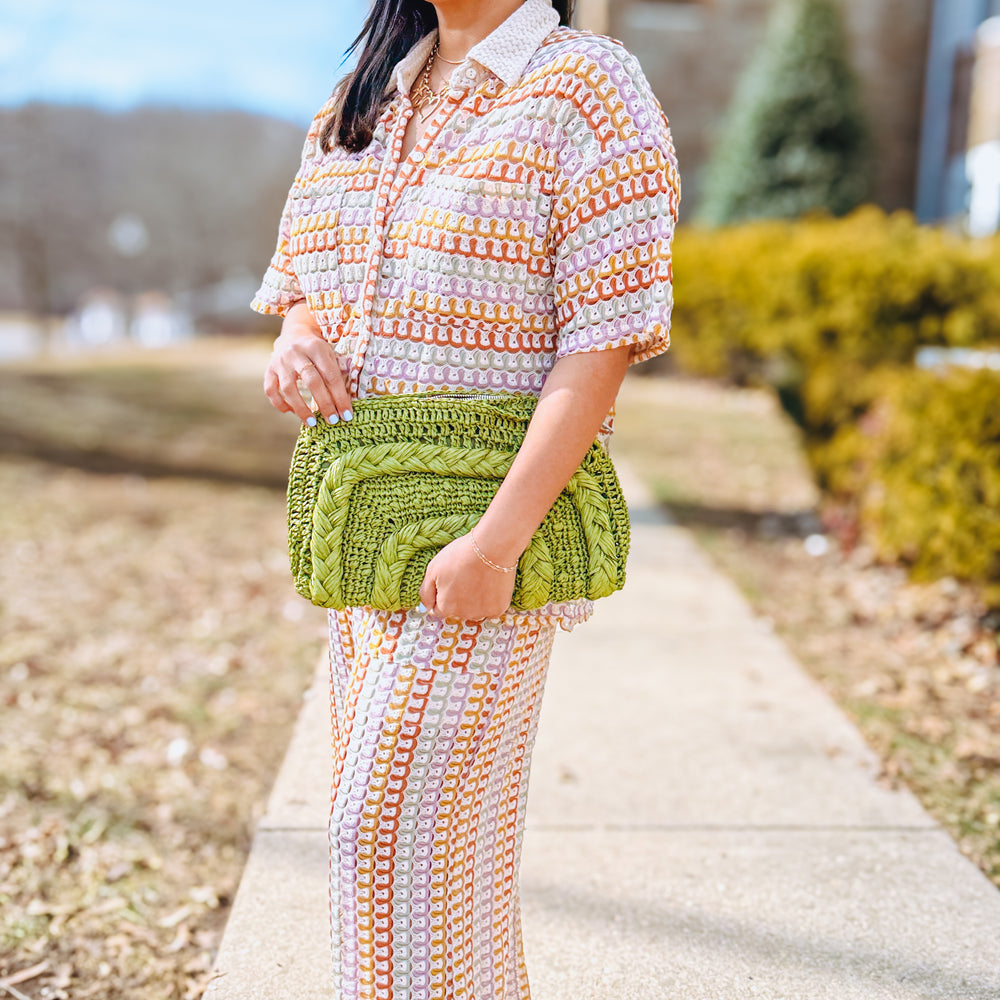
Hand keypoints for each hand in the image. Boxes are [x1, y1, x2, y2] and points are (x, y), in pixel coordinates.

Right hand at [263, 302, 353, 424]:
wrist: (294, 335)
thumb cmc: (318, 352)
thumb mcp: (330, 356)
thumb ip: (335, 376)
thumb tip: (344, 406)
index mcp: (317, 348)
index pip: (331, 376)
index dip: (340, 397)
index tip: (347, 415)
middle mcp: (296, 353)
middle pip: (312, 381)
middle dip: (324, 403)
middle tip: (333, 420)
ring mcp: (280, 361)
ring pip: (289, 388)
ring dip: (301, 408)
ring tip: (312, 423)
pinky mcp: (269, 370)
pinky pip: (270, 390)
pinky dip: (279, 403)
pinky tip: (290, 412)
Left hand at [418, 534, 517, 621]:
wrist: (490, 548)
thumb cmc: (461, 556)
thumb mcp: (432, 570)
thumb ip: (426, 593)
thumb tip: (425, 607)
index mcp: (445, 607)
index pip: (438, 609)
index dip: (442, 594)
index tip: (450, 582)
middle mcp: (463, 615)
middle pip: (457, 610)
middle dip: (458, 597)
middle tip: (465, 576)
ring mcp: (481, 613)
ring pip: (474, 610)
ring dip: (474, 599)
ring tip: (478, 578)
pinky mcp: (498, 608)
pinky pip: (490, 608)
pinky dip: (490, 598)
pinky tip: (489, 583)